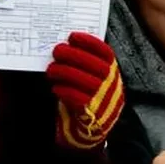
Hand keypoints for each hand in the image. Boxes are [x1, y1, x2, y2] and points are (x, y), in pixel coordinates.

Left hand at [47, 32, 125, 149]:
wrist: (93, 127)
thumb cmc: (89, 95)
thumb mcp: (94, 77)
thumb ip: (87, 63)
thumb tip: (67, 45)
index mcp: (113, 71)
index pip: (105, 53)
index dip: (90, 42)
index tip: (73, 36)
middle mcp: (112, 84)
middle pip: (94, 65)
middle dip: (73, 55)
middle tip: (57, 50)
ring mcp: (103, 98)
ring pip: (85, 81)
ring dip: (65, 72)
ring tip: (51, 69)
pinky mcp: (92, 112)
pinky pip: (78, 98)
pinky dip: (64, 90)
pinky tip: (56, 87)